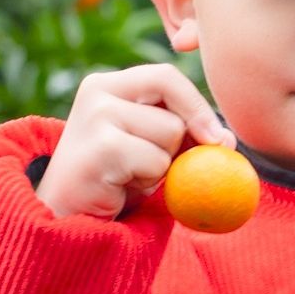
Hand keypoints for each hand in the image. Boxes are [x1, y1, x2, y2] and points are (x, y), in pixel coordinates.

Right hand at [34, 64, 233, 219]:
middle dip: (180, 143)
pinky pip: (155, 162)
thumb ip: (180, 132)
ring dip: (161, 166)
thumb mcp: (147, 146)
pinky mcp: (100, 148)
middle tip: (164, 166)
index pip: (167, 76)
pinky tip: (120, 187)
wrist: (67, 217)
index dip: (197, 106)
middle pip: (173, 110)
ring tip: (130, 176)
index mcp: (108, 84)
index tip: (217, 138)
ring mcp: (95, 118)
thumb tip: (226, 139)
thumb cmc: (113, 180)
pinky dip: (149, 181)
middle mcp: (97, 92)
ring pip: (169, 135)